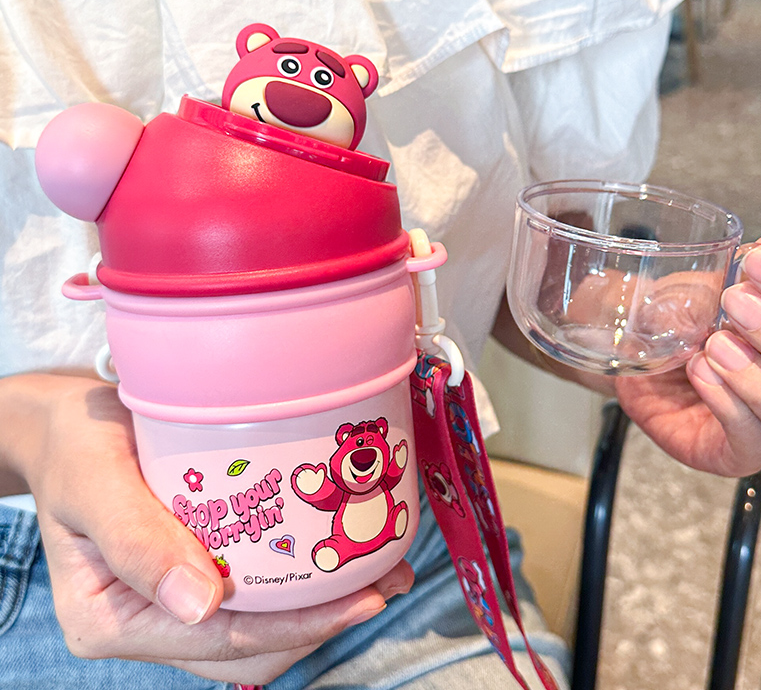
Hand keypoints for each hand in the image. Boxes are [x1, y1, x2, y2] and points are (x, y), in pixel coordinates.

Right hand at [15, 375, 412, 684]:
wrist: (67, 423)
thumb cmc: (74, 444)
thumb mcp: (94, 481)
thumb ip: (137, 543)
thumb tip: (203, 606)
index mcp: (112, 619)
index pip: (218, 641)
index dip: (296, 627)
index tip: (359, 600)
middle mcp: (148, 619)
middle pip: (248, 644)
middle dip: (321, 621)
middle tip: (386, 583)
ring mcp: (174, 596)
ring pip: (257, 623)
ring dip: (319, 603)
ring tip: (379, 570)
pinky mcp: (196, 564)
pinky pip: (253, 586)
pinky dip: (297, 575)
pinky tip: (336, 549)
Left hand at [616, 234, 760, 475]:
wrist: (634, 354)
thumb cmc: (681, 319)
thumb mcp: (707, 285)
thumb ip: (744, 270)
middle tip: (739, 303)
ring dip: (757, 376)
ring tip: (716, 346)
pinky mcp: (741, 452)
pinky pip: (752, 440)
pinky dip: (729, 406)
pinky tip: (703, 374)